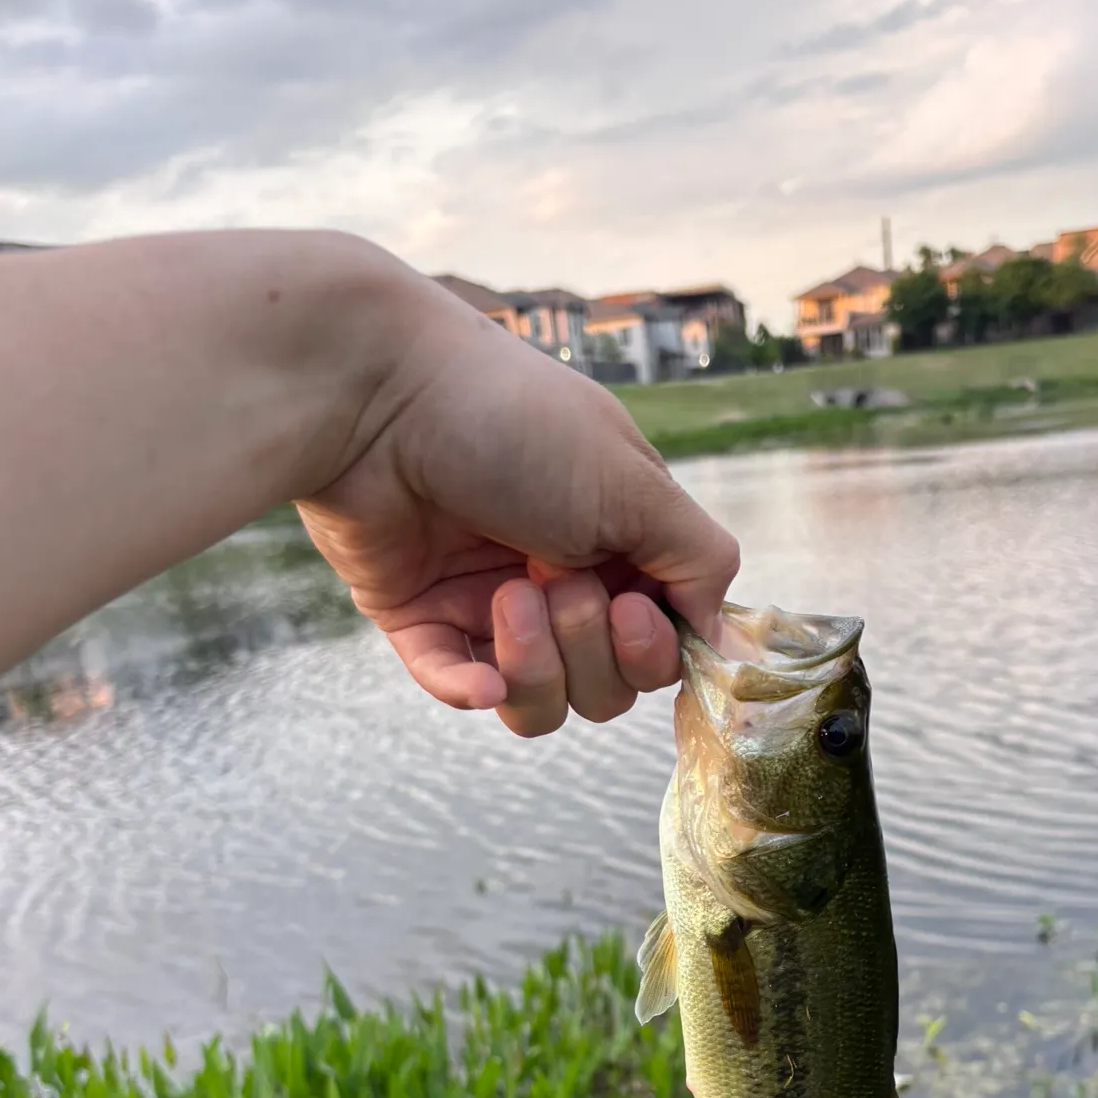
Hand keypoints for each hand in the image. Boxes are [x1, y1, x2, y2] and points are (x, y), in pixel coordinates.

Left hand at [295, 278, 739, 736]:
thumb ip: (699, 560)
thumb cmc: (515, 422)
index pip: (661, 643)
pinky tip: (481, 679)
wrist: (377, 395)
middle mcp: (560, 576)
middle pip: (607, 686)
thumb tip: (720, 631)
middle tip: (561, 583)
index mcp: (618, 540)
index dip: (654, 651)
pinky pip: (459, 687)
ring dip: (537, 666)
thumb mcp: (636, 485)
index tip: (634, 610)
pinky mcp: (419, 617)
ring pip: (540, 702)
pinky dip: (473, 691)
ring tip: (506, 598)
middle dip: (592, 650)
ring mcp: (488, 602)